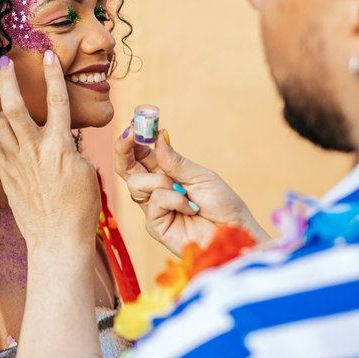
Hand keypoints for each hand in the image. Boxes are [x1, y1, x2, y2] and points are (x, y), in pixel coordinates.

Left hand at [0, 52, 100, 254]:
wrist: (58, 240)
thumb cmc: (80, 209)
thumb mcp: (86, 171)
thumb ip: (71, 148)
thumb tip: (60, 139)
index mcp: (59, 146)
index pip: (57, 100)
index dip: (53, 74)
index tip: (48, 54)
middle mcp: (34, 150)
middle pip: (14, 105)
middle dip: (7, 80)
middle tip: (3, 63)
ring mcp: (16, 164)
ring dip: (3, 115)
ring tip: (11, 114)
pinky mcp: (6, 178)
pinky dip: (0, 144)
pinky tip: (8, 146)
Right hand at [115, 127, 270, 255]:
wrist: (233, 231)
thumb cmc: (222, 204)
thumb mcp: (200, 176)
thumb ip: (175, 161)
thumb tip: (159, 136)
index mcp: (165, 173)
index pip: (139, 156)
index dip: (131, 142)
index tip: (132, 126)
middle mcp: (156, 190)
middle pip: (126, 169)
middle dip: (124, 151)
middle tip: (129, 136)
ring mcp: (153, 208)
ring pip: (137, 183)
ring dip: (162, 181)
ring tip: (185, 191)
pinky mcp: (155, 225)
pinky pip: (155, 202)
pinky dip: (174, 200)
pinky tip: (190, 208)